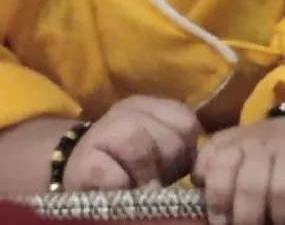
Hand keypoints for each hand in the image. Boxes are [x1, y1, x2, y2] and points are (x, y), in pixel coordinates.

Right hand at [64, 96, 200, 190]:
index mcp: (148, 105)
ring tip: (142, 190)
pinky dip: (124, 188)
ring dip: (146, 176)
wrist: (73, 169)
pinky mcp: (85, 163)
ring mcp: (103, 132)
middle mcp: (126, 110)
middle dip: (168, 166)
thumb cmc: (125, 162)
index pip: (187, 122)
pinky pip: (116, 176)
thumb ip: (177, 145)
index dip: (186, 151)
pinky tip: (121, 191)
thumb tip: (199, 166)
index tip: (175, 168)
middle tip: (156, 180)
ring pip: (140, 147)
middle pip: (169, 138)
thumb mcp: (156, 148)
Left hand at [193, 117, 284, 224]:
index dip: (218, 201)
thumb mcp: (234, 152)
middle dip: (249, 218)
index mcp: (235, 143)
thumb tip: (198, 183)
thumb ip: (214, 167)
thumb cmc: (264, 152)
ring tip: (284, 221)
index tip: (222, 221)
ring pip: (284, 189)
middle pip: (250, 187)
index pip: (217, 169)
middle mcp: (263, 142)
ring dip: (283, 214)